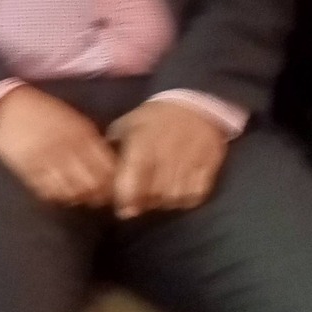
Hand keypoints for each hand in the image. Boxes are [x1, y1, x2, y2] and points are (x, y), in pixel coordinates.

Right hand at [0, 86, 116, 207]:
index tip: (112, 186)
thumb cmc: (39, 109)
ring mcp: (48, 162)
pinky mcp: (29, 172)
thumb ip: (88, 139)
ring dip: (77, 197)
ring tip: (77, 196)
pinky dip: (56, 196)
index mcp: (81, 133)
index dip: (113, 181)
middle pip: (93, 184)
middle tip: (97, 197)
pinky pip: (49, 193)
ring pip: (72, 193)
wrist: (2, 105)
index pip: (108, 167)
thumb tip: (105, 160)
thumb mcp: (71, 117)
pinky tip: (57, 192)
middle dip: (98, 194)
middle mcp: (68, 149)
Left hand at [109, 101, 228, 220]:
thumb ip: (115, 147)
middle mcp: (165, 156)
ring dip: (164, 201)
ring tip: (160, 193)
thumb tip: (103, 172)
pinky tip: (179, 189)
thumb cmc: (156, 116)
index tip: (123, 208)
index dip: (126, 200)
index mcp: (143, 145)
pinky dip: (185, 198)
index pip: (131, 183)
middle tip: (141, 199)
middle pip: (153, 196)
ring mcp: (189, 163)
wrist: (195, 103)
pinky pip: (195, 196)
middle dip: (144, 201)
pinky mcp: (208, 167)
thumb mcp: (129, 124)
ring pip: (173, 199)